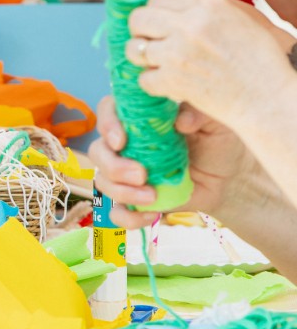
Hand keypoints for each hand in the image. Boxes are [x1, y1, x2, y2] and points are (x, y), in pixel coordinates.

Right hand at [89, 97, 251, 227]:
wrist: (230, 179)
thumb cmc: (219, 143)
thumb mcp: (215, 122)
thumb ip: (199, 113)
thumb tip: (181, 121)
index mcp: (139, 119)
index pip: (108, 110)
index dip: (107, 124)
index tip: (121, 141)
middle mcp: (126, 144)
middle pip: (98, 151)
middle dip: (113, 166)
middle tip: (141, 175)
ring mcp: (126, 173)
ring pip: (103, 181)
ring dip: (122, 193)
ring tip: (152, 198)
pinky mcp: (134, 199)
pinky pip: (117, 212)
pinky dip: (129, 218)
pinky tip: (153, 215)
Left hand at [126, 0, 291, 126]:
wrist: (268, 96)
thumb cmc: (260, 58)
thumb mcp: (241, 17)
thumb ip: (207, 6)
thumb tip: (177, 2)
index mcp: (206, 5)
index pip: (156, 0)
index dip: (155, 14)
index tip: (160, 26)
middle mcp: (188, 25)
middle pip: (137, 20)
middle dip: (141, 32)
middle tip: (153, 44)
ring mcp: (177, 53)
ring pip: (134, 49)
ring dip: (143, 58)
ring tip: (160, 64)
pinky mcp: (172, 80)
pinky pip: (143, 78)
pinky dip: (153, 84)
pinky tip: (169, 84)